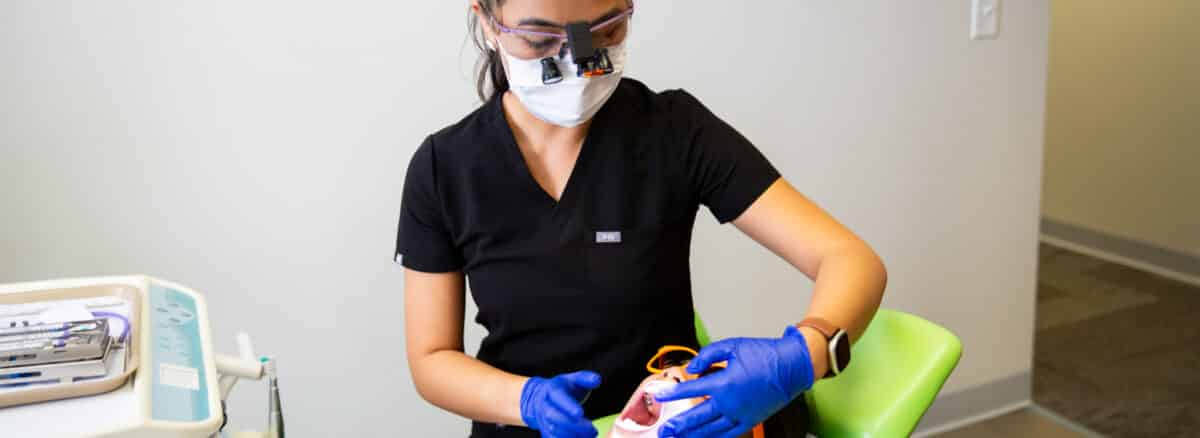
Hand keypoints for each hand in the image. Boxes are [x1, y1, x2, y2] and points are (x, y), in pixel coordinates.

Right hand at [521, 370, 601, 437]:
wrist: (541, 398)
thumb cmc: (563, 388)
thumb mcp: (574, 379)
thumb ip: (586, 378)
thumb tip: (597, 379)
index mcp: (552, 390)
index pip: (558, 397)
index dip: (568, 406)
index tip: (580, 413)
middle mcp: (545, 405)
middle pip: (554, 416)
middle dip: (573, 424)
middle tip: (592, 429)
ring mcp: (544, 419)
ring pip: (553, 430)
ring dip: (572, 435)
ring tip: (590, 434)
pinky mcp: (546, 432)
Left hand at [653, 326, 813, 437]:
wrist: (792, 366)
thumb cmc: (764, 354)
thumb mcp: (732, 345)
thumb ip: (707, 355)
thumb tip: (692, 368)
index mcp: (724, 383)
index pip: (691, 390)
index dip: (672, 393)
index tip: (658, 396)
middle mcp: (730, 402)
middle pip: (698, 417)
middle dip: (679, 425)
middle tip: (664, 431)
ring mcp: (741, 414)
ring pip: (712, 429)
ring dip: (694, 435)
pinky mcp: (751, 420)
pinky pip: (729, 433)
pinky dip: (716, 437)